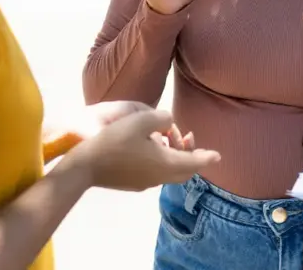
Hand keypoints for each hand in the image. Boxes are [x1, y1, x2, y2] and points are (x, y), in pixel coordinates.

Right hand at [66, 109, 220, 191]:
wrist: (85, 166)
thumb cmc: (114, 141)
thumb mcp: (141, 120)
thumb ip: (162, 118)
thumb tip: (169, 123)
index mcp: (166, 163)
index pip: (194, 162)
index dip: (207, 157)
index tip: (217, 155)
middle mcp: (159, 176)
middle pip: (184, 170)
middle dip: (191, 156)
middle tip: (189, 139)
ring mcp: (145, 183)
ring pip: (169, 172)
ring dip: (174, 157)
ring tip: (168, 138)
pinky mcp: (133, 184)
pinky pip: (156, 173)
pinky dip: (162, 161)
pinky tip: (151, 149)